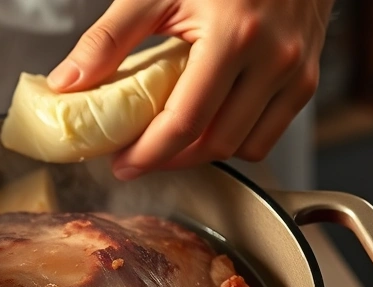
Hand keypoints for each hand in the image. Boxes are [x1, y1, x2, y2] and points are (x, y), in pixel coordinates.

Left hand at [47, 0, 332, 179]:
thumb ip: (109, 38)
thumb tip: (66, 82)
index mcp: (233, 36)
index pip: (186, 121)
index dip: (149, 153)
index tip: (122, 164)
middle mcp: (273, 58)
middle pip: (216, 143)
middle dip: (172, 160)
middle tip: (138, 156)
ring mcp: (295, 70)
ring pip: (248, 146)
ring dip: (205, 154)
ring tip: (171, 142)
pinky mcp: (306, 77)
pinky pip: (271, 131)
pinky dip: (237, 139)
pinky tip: (208, 124)